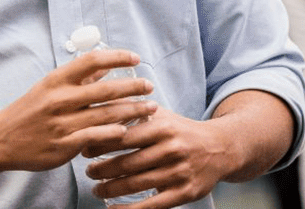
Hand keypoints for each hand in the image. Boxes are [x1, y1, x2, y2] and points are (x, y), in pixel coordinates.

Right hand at [0, 49, 157, 173]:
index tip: (136, 59)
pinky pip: (93, 137)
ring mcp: (61, 123)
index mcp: (57, 80)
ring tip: (151, 109)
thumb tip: (105, 66)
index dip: (117, 57)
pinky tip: (127, 130)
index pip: (92, 60)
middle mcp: (60, 99)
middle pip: (105, 89)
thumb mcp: (50, 87)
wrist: (0, 139)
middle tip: (150, 86)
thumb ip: (79, 78)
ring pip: (105, 115)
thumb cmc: (29, 111)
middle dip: (133, 87)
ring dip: (132, 111)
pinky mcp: (62, 146)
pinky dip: (112, 133)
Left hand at [84, 106, 235, 208]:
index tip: (84, 148)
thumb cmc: (183, 132)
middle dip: (101, 169)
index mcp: (164, 128)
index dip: (100, 144)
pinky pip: (151, 205)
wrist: (220, 148)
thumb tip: (101, 106)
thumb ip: (135, 112)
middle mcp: (172, 149)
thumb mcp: (163, 116)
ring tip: (97, 188)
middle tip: (88, 172)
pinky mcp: (184, 192)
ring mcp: (179, 172)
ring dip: (110, 189)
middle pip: (127, 163)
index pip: (124, 137)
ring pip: (136, 184)